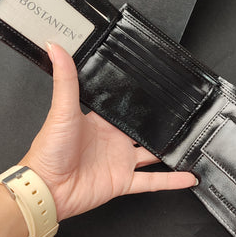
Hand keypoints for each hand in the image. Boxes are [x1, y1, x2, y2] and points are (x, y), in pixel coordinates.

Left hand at [20, 43, 196, 221]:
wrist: (46, 188)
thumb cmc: (49, 149)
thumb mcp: (62, 109)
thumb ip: (66, 79)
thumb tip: (56, 48)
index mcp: (100, 122)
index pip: (122, 106)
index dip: (137, 98)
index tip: (154, 86)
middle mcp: (113, 140)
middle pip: (141, 129)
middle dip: (157, 122)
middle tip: (179, 111)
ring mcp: (120, 161)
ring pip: (151, 153)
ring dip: (168, 149)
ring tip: (188, 140)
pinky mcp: (123, 181)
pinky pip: (152, 181)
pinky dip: (170, 180)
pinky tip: (187, 175)